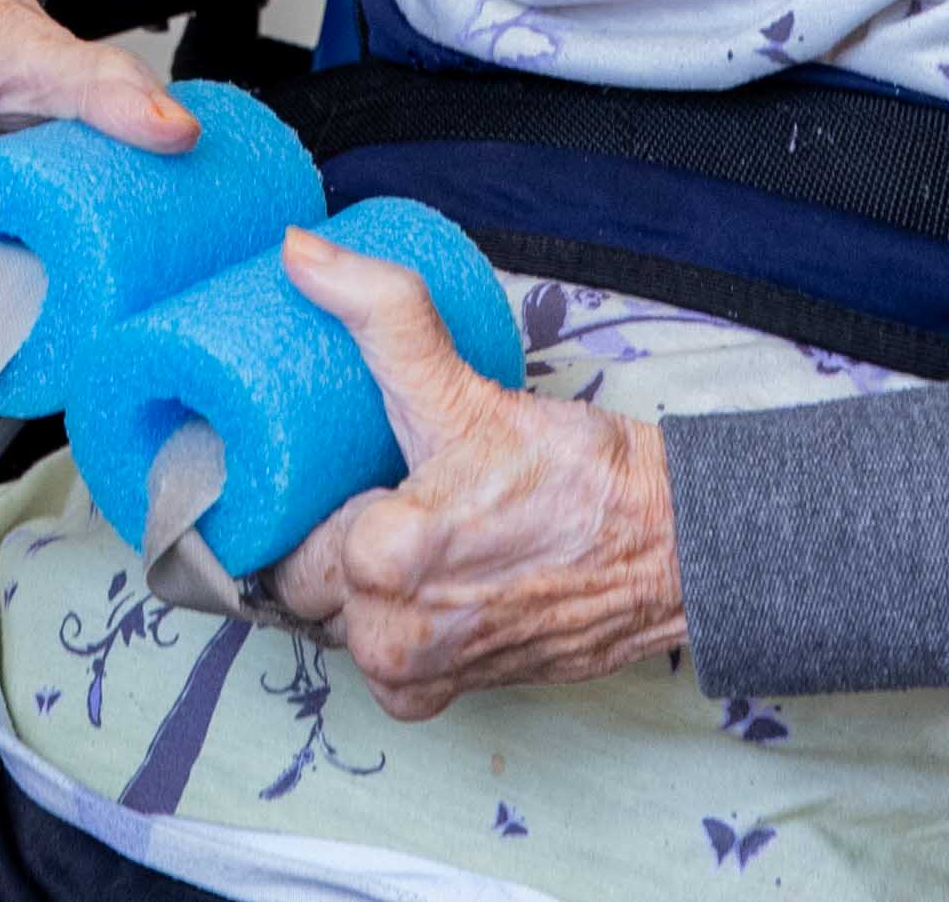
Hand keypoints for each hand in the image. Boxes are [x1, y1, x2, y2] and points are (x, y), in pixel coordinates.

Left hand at [267, 230, 683, 716]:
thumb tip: (299, 252)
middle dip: (330, 539)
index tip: (330, 470)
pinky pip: (383, 669)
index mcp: (380, 558)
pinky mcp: (448, 696)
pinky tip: (423, 586)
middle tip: (376, 490)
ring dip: (358, 588)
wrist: (668, 546)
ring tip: (400, 531)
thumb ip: (381, 313)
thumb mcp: (465, 389)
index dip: (299, 496)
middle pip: (305, 581)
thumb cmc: (575, 476)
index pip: (280, 534)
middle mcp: (389, 636)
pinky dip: (395, 630)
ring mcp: (418, 675)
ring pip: (340, 622)